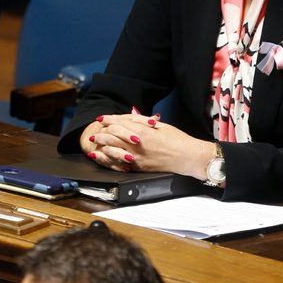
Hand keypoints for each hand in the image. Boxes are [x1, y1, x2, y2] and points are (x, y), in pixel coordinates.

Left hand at [80, 113, 215, 179]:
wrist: (187, 157)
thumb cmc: (177, 140)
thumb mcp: (160, 125)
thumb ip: (143, 120)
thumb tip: (130, 115)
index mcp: (143, 131)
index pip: (119, 123)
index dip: (109, 119)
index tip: (102, 118)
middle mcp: (137, 145)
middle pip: (112, 136)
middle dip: (102, 131)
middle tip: (96, 130)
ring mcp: (136, 158)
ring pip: (112, 150)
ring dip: (102, 144)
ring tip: (96, 142)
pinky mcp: (138, 168)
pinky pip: (119, 162)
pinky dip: (109, 158)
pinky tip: (103, 156)